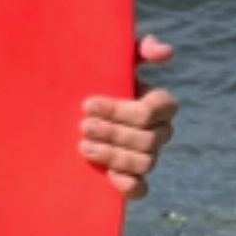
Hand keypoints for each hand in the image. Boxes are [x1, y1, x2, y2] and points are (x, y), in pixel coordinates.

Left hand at [80, 34, 176, 201]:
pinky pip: (140, 189)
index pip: (154, 109)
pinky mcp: (131, 179)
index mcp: (158, 104)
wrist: (69, 107)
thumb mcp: (114, 56)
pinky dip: (126, 185)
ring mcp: (147, 156)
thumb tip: (165, 52)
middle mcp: (159, 132)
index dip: (121, 109)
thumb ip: (139, 46)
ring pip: (145, 163)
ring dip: (113, 155)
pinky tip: (106, 176)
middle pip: (147, 138)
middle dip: (113, 132)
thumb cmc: (97, 76)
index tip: (87, 104)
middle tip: (81, 126)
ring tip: (83, 147)